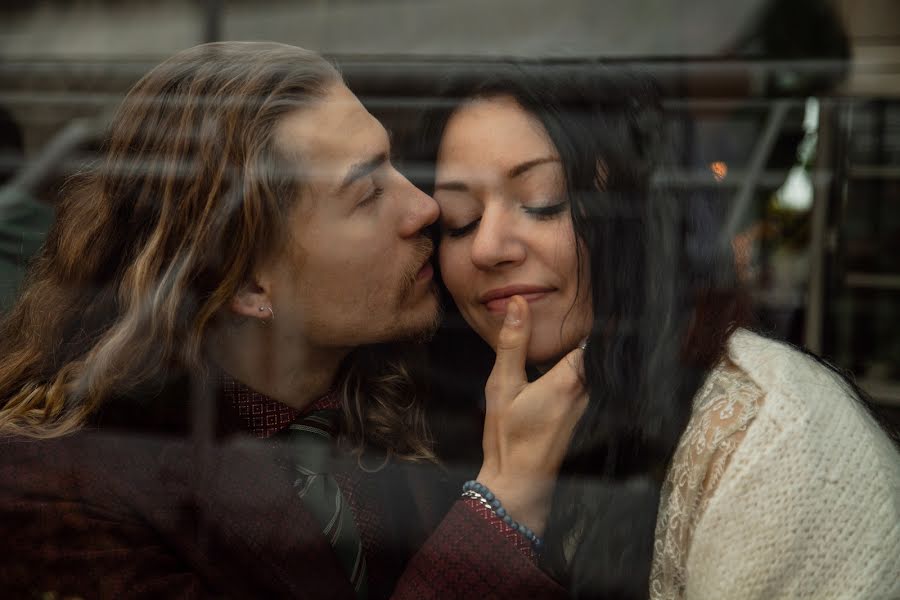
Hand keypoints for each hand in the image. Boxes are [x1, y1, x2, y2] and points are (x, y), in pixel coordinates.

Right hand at [476, 295, 587, 535]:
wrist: (519, 482)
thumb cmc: (508, 435)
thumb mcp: (503, 384)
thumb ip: (512, 342)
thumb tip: (518, 302)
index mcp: (569, 378)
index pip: (590, 335)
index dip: (585, 314)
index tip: (586, 292)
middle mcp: (584, 389)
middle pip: (588, 348)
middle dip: (579, 328)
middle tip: (576, 298)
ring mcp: (583, 403)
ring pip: (583, 365)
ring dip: (572, 348)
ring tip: (563, 323)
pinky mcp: (575, 413)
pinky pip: (577, 380)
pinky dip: (568, 367)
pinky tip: (551, 360)